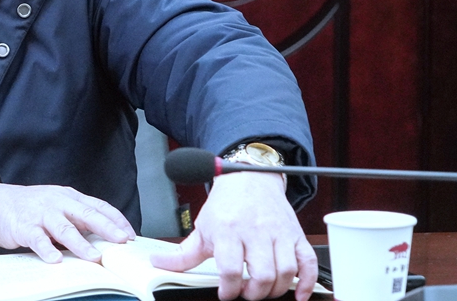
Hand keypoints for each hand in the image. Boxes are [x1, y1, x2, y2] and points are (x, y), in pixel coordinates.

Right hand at [0, 182, 135, 262]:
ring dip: (80, 244)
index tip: (131, 235)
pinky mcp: (24, 227)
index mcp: (69, 197)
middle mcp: (58, 202)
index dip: (116, 219)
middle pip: (86, 214)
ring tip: (94, 257)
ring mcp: (41, 214)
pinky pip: (37, 239)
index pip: (98, 206)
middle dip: (106, 228)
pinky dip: (47, 250)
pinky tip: (55, 260)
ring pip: (64, 228)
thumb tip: (104, 239)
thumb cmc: (31, 207)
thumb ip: (77, 219)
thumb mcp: (57, 206)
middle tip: (122, 241)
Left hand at [150, 172, 317, 300]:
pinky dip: (308, 282)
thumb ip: (183, 253)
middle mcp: (255, 231)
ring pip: (286, 271)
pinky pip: (308, 262)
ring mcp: (279, 233)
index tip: (226, 293)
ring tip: (263, 290)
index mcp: (228, 230)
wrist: (249, 177)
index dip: (228, 289)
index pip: (230, 269)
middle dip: (253, 293)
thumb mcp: (202, 227)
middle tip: (245, 293)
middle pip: (262, 275)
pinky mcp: (296, 235)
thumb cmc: (226, 205)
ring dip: (276, 290)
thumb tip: (158, 264)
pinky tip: (298, 293)